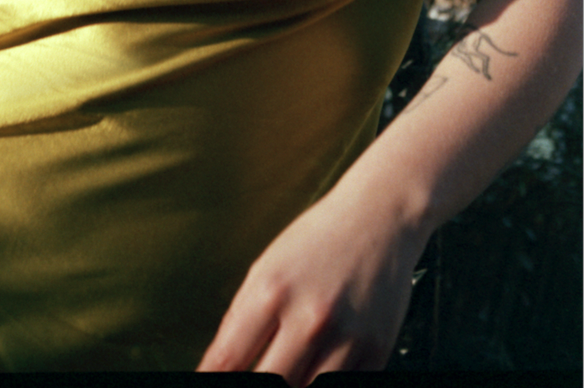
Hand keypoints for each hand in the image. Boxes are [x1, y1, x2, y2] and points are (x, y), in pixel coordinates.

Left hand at [196, 185, 423, 381]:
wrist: (379, 216)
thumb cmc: (318, 239)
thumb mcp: (267, 267)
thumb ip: (242, 320)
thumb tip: (221, 366)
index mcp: (271, 291)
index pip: (228, 359)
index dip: (211, 380)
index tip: (206, 384)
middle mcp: (308, 317)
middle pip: (268, 384)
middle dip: (253, 387)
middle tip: (252, 374)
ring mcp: (346, 338)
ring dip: (292, 386)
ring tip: (286, 372)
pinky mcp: (376, 350)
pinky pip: (341, 386)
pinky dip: (323, 382)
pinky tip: (315, 368)